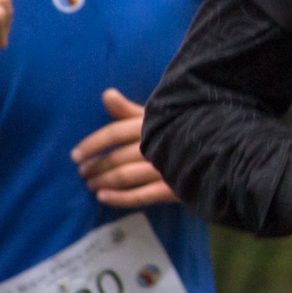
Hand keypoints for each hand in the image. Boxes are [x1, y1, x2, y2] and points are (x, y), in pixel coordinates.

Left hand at [71, 89, 178, 207]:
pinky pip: (141, 196)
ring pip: (125, 176)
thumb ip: (128, 110)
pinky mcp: (172, 187)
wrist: (217, 151)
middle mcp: (156, 144)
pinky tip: (104, 198)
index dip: (92, 144)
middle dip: (95, 166)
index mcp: (151, 124)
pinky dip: (119, 198)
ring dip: (103, 182)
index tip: (75, 155)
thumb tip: (106, 94)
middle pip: (116, 157)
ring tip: (91, 186)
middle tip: (82, 173)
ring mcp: (164, 167)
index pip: (115, 133)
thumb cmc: (180, 130)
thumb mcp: (157, 116)